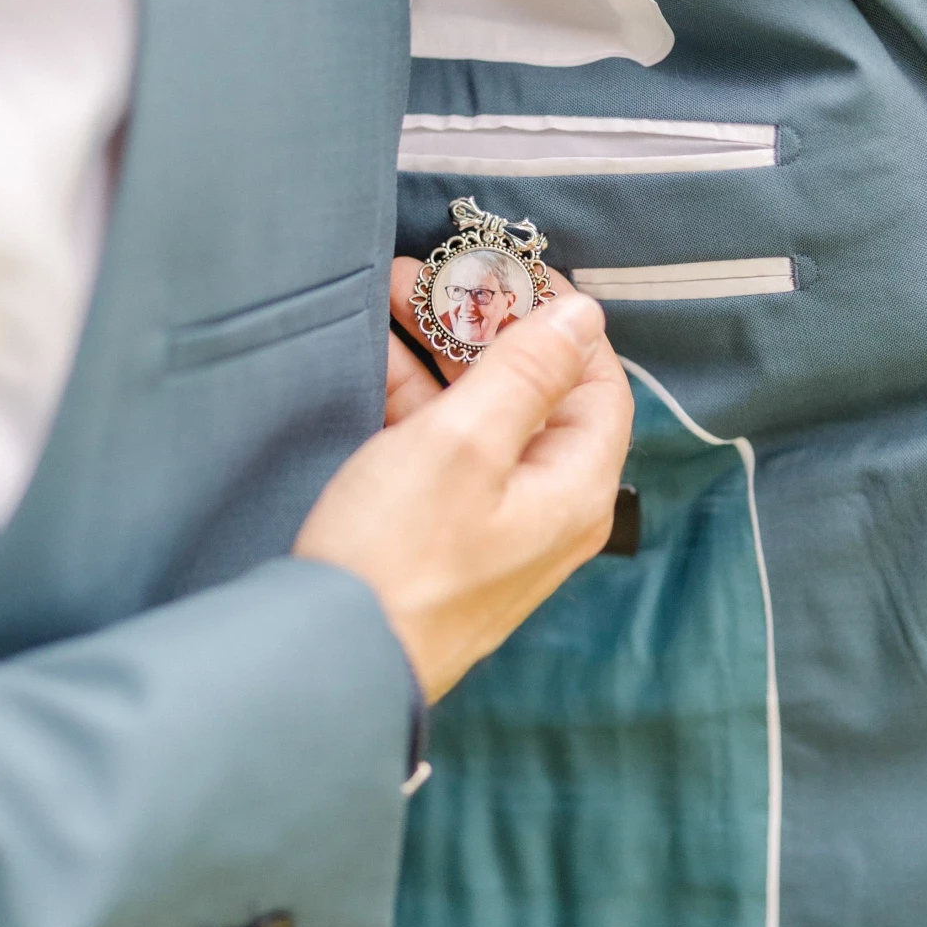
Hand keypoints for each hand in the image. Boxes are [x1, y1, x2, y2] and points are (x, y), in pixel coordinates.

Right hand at [295, 271, 632, 701]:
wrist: (330, 661)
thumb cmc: (399, 560)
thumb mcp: (463, 443)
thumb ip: (526, 372)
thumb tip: (582, 316)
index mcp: (575, 486)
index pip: (596, 379)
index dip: (560, 315)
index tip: (509, 266)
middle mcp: (548, 508)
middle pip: (537, 392)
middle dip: (484, 325)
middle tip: (432, 275)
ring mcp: (495, 526)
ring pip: (484, 417)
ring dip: (441, 355)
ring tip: (389, 298)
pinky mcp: (443, 539)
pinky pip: (445, 453)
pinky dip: (416, 404)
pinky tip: (376, 365)